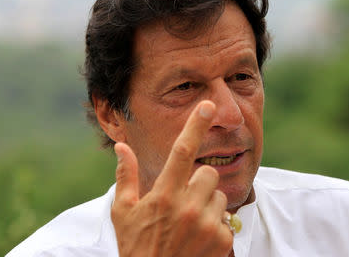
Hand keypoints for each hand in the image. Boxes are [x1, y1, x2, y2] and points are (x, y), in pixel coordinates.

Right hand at [111, 101, 233, 256]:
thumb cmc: (135, 247)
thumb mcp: (123, 212)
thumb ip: (125, 176)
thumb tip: (122, 147)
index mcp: (163, 195)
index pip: (183, 151)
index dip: (196, 125)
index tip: (207, 106)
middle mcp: (188, 207)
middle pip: (208, 174)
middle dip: (198, 181)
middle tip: (183, 199)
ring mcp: (207, 225)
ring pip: (218, 195)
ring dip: (207, 203)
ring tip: (190, 221)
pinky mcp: (223, 241)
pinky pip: (226, 219)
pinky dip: (216, 225)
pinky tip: (199, 238)